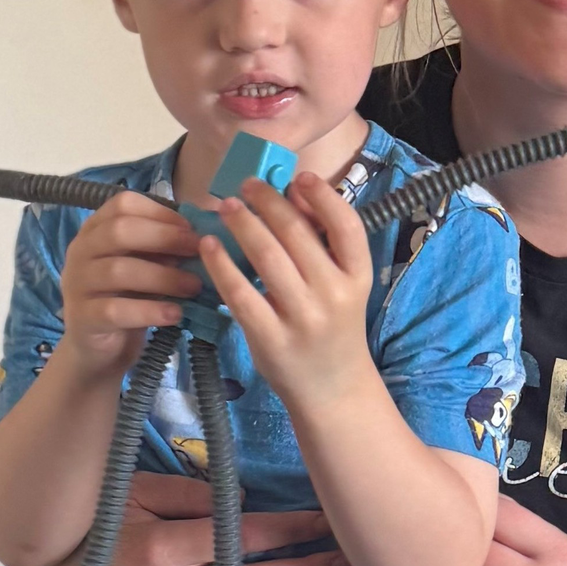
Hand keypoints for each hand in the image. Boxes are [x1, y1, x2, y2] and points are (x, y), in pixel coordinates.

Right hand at [58, 192, 199, 377]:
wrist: (100, 350)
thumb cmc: (129, 299)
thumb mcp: (147, 266)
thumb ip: (165, 248)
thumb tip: (207, 231)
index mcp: (95, 230)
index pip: (122, 205)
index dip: (160, 213)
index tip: (191, 228)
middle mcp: (80, 251)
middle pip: (119, 231)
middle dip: (164, 238)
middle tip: (198, 251)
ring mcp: (77, 284)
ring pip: (119, 271)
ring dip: (164, 277)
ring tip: (194, 287)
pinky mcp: (83, 318)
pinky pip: (116, 310)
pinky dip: (150, 311)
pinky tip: (175, 314)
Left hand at [200, 173, 375, 412]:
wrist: (332, 388)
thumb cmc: (333, 327)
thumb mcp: (344, 286)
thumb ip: (325, 244)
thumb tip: (294, 193)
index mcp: (358, 277)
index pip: (346, 226)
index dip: (322, 196)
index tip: (298, 177)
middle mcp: (334, 295)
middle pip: (297, 234)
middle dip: (268, 202)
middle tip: (246, 185)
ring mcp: (302, 318)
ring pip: (266, 256)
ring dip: (242, 223)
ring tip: (227, 206)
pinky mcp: (270, 338)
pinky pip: (240, 292)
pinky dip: (221, 264)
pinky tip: (208, 245)